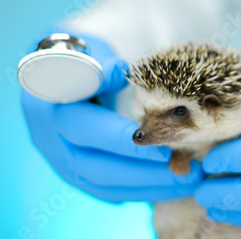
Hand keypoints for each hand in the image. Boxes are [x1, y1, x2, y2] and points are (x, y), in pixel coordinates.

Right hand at [22, 34, 202, 201]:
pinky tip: (171, 185)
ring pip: (106, 185)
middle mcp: (51, 142)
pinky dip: (141, 190)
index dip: (123, 140)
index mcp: (51, 108)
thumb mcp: (87, 50)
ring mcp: (63, 162)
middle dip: (145, 172)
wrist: (61, 74)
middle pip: (97, 168)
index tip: (162, 144)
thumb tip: (118, 71)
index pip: (87, 130)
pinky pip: (109, 190)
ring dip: (150, 187)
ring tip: (190, 181)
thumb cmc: (81, 58)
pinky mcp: (79, 173)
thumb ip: (100, 62)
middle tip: (187, 171)